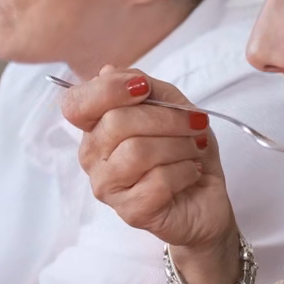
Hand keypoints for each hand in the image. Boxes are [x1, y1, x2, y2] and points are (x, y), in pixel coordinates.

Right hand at [60, 67, 237, 256]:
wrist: (207, 197)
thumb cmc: (186, 151)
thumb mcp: (173, 105)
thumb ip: (144, 87)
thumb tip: (107, 71)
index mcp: (97, 127)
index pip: (76, 104)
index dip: (108, 90)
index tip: (144, 89)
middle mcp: (93, 157)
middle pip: (116, 122)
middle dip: (167, 118)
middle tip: (194, 124)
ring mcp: (108, 187)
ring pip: (138, 152)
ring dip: (179, 146)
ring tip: (193, 150)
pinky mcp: (130, 212)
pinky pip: (158, 181)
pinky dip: (185, 171)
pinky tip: (190, 173)